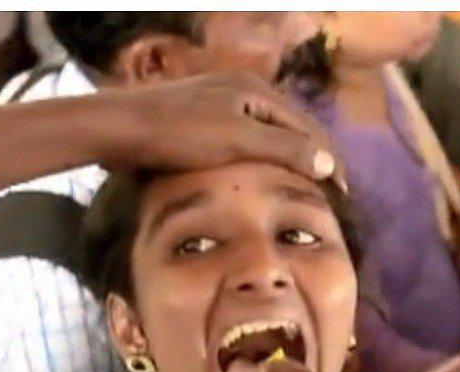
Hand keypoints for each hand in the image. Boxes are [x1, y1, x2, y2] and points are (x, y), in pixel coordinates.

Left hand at [99, 71, 345, 188]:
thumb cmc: (178, 134)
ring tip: (304, 188)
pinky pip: (249, 138)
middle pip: (294, 128)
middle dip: (315, 158)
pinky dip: (266, 158)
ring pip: (272, 133)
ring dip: (291, 159)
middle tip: (331, 192)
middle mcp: (243, 90)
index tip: (343, 192)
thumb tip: (330, 165)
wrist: (116, 129)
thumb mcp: (237, 140)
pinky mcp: (204, 119)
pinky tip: (264, 177)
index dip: (330, 160)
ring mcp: (222, 103)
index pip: (310, 127)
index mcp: (256, 90)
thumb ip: (285, 149)